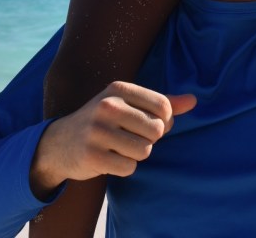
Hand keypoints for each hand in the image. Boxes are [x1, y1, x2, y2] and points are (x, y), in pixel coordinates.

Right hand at [30, 81, 196, 198]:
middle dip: (150, 139)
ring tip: (120, 147)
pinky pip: (129, 167)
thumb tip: (194, 101)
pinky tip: (110, 158)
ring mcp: (98, 131)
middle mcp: (108, 106)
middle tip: (132, 137)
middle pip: (157, 130)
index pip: (163, 106)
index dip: (164, 120)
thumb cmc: (104, 120)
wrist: (60, 143)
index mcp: (119, 88)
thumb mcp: (129, 104)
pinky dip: (124, 167)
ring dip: (137, 154)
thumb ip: (162, 102)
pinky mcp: (92, 156)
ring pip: (145, 150)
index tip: (148, 123)